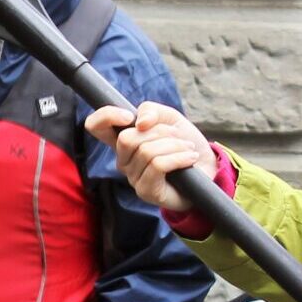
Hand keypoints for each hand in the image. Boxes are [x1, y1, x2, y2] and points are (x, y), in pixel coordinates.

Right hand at [83, 101, 215, 212]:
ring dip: (175, 145)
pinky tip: (189, 158)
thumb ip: (151, 111)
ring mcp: (133, 177)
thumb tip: (140, 123)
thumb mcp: (169, 117)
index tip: (129, 116)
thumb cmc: (184, 142)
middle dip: (159, 131)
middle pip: (126, 138)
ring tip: (188, 149)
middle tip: (178, 136)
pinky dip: (178, 157)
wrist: (205, 167)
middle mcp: (123, 160)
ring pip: (147, 151)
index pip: (96, 126)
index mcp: (123, 140)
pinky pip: (158, 166)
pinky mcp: (146, 191)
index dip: (106, 116)